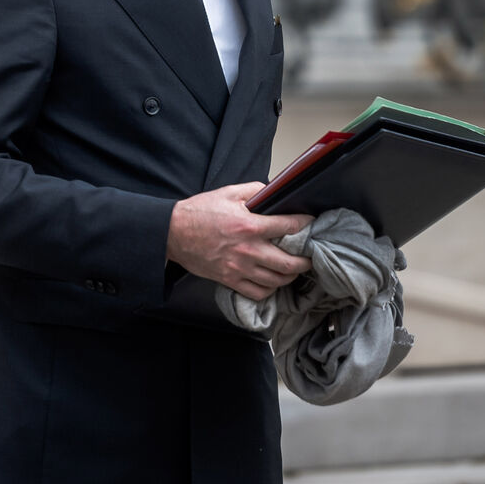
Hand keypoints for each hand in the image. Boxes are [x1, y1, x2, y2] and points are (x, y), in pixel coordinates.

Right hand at [166, 182, 313, 300]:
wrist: (174, 233)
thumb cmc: (199, 212)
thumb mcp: (228, 192)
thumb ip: (254, 190)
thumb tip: (273, 192)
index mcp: (249, 225)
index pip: (288, 226)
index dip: (305, 224)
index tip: (311, 223)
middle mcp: (248, 250)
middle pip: (288, 263)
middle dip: (305, 261)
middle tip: (309, 257)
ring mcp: (239, 268)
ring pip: (276, 281)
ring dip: (290, 276)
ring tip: (293, 270)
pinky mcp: (230, 280)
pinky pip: (258, 293)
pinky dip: (270, 290)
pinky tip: (272, 281)